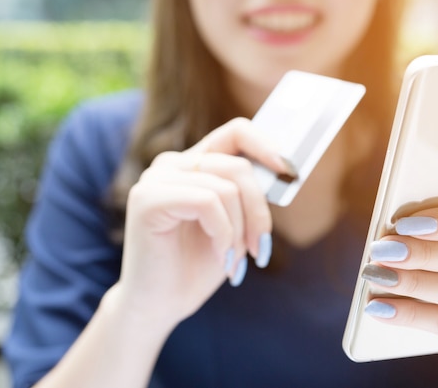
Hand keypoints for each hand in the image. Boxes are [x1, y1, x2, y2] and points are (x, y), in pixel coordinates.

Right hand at [115, 118, 292, 331]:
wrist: (160, 305)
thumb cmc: (197, 265)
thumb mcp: (235, 224)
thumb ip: (249, 195)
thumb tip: (283, 172)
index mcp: (194, 164)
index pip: (236, 132)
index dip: (267, 145)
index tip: (289, 173)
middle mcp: (172, 164)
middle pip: (238, 166)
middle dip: (258, 211)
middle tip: (261, 248)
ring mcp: (156, 178)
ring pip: (226, 187)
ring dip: (240, 231)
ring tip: (233, 259)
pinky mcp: (148, 198)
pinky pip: (207, 202)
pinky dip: (222, 234)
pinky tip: (218, 255)